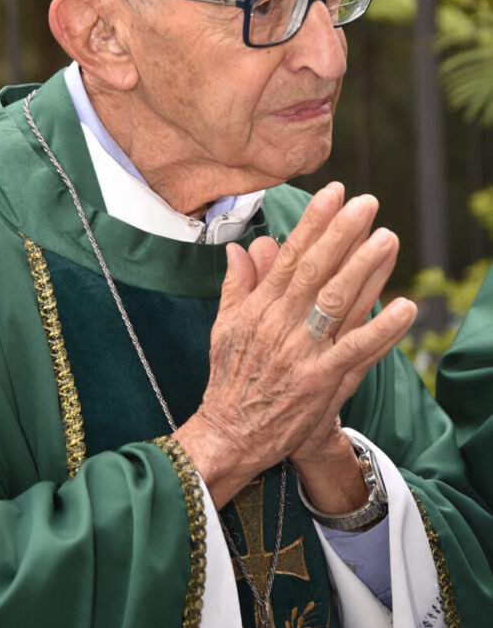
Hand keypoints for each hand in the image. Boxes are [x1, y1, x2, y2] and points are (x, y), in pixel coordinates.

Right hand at [174, 182, 416, 507]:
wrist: (229, 434)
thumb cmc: (229, 379)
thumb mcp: (224, 327)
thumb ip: (236, 285)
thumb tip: (241, 246)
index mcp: (258, 308)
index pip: (289, 257)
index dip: (313, 223)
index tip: (333, 193)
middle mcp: (280, 324)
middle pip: (316, 271)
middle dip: (342, 234)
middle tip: (367, 204)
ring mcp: (301, 352)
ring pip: (336, 303)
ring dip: (365, 270)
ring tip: (388, 239)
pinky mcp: (320, 381)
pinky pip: (356, 350)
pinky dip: (381, 329)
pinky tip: (404, 307)